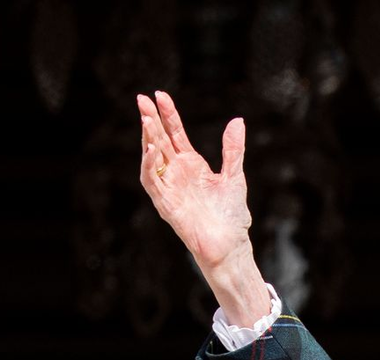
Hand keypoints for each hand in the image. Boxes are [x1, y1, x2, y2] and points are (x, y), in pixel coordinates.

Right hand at [136, 90, 269, 325]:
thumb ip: (233, 149)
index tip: (160, 94)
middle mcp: (177, 173)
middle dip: (150, 120)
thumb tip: (237, 120)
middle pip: (159, 140)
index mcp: (191, 164)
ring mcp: (170, 187)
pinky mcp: (165, 203)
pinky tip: (151, 150)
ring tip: (145, 118)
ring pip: (152, 157)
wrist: (231, 244)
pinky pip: (152, 182)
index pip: (175, 133)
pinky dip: (149, 166)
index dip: (168, 114)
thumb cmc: (232, 216)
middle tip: (142, 99)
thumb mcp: (234, 176)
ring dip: (147, 138)